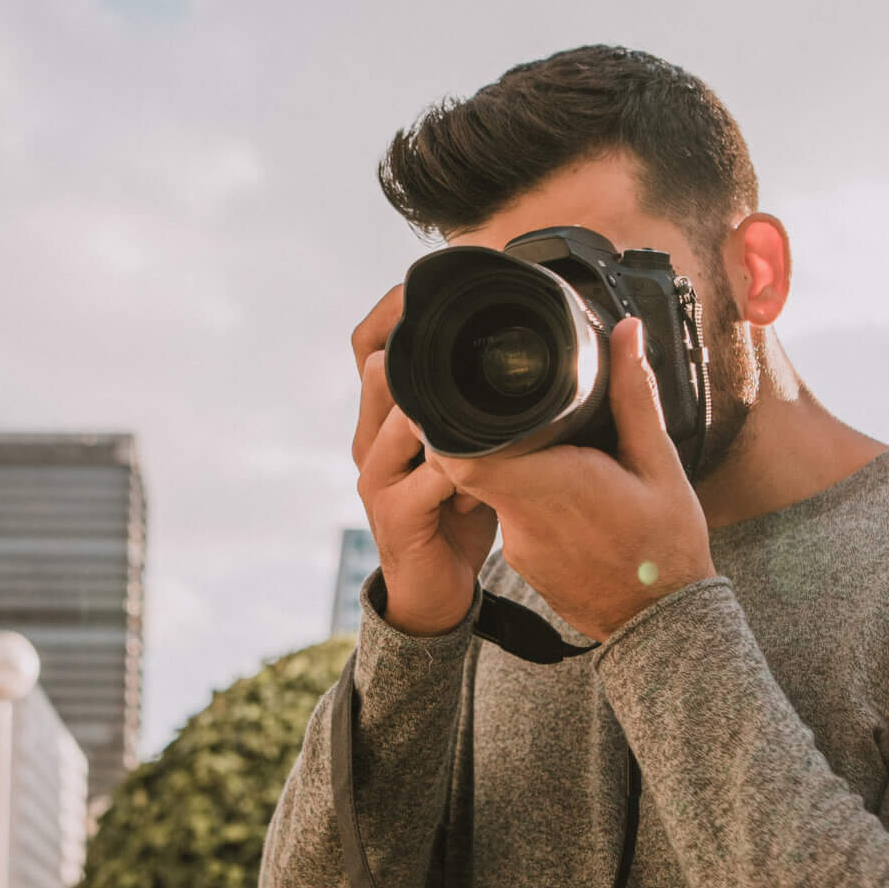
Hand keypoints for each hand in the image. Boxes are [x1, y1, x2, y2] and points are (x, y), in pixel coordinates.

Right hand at [352, 284, 497, 635]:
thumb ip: (468, 406)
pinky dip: (465, 471)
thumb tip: (519, 357)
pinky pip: (428, 478)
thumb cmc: (454, 514)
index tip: (442, 296)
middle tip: (490, 354)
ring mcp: (376, 476)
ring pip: (404, 416)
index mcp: (382, 417)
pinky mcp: (393, 515)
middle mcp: (369, 439)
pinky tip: (489, 476)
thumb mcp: (463, 449)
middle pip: (380, 367)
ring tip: (496, 422)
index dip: (397, 313)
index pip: (369, 344)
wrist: (435, 592)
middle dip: (430, 357)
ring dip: (452, 415)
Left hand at [431, 319, 712, 641]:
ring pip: (492, 489)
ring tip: (551, 451)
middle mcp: (523, 519)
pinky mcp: (522, 565)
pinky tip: (561, 495)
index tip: (462, 394)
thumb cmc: (668, 546)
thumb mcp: (660, 463)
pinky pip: (510, 517)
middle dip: (484, 432)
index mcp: (551, 485)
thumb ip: (633, 395)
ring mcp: (518, 548)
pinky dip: (526, 498)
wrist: (664, 626)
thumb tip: (624, 332)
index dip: (450, 422)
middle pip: (472, 463)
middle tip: (508, 407)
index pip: (462, 452)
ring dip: (512, 466)